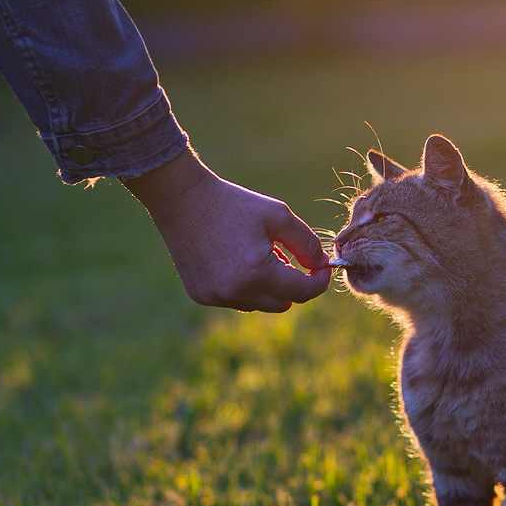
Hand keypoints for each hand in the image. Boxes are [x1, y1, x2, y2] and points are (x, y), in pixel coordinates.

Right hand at [122, 148, 331, 311]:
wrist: (182, 200)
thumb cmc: (233, 204)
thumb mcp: (279, 215)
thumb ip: (307, 243)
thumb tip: (322, 265)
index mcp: (258, 272)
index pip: (302, 293)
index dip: (318, 283)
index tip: (323, 270)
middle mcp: (236, 292)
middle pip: (284, 304)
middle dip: (293, 284)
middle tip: (286, 256)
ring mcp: (216, 297)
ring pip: (260, 305)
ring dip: (267, 287)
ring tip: (257, 254)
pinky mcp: (201, 296)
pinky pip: (236, 301)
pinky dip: (244, 287)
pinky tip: (235, 260)